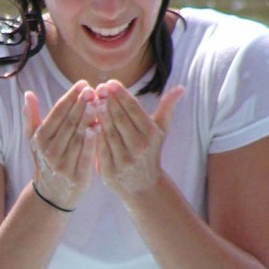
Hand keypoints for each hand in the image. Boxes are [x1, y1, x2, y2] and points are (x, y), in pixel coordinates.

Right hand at [23, 80, 98, 209]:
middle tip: (93, 89)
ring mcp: (63, 164)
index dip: (70, 97)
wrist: (52, 196)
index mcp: (40, 139)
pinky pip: (86, 155)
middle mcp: (50, 151)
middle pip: (68, 123)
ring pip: (78, 137)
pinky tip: (99, 127)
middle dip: (81, 104)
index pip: (57, 113)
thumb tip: (28, 93)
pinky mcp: (77, 176)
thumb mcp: (34, 141)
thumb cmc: (46, 161)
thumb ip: (31, 117)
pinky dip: (92, 141)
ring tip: (99, 102)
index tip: (83, 83)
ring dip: (88, 118)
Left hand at [95, 80, 184, 197]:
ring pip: (109, 133)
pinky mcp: (110, 171)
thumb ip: (167, 108)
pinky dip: (93, 135)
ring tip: (92, 100)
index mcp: (151, 135)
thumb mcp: (161, 130)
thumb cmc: (150, 151)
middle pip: (120, 119)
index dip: (121, 95)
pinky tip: (87, 122)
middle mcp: (139, 147)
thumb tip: (181, 88)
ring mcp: (124, 160)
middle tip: (98, 87)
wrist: (143, 186)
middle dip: (108, 101)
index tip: (110, 82)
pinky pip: (100, 149)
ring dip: (99, 115)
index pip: (134, 110)